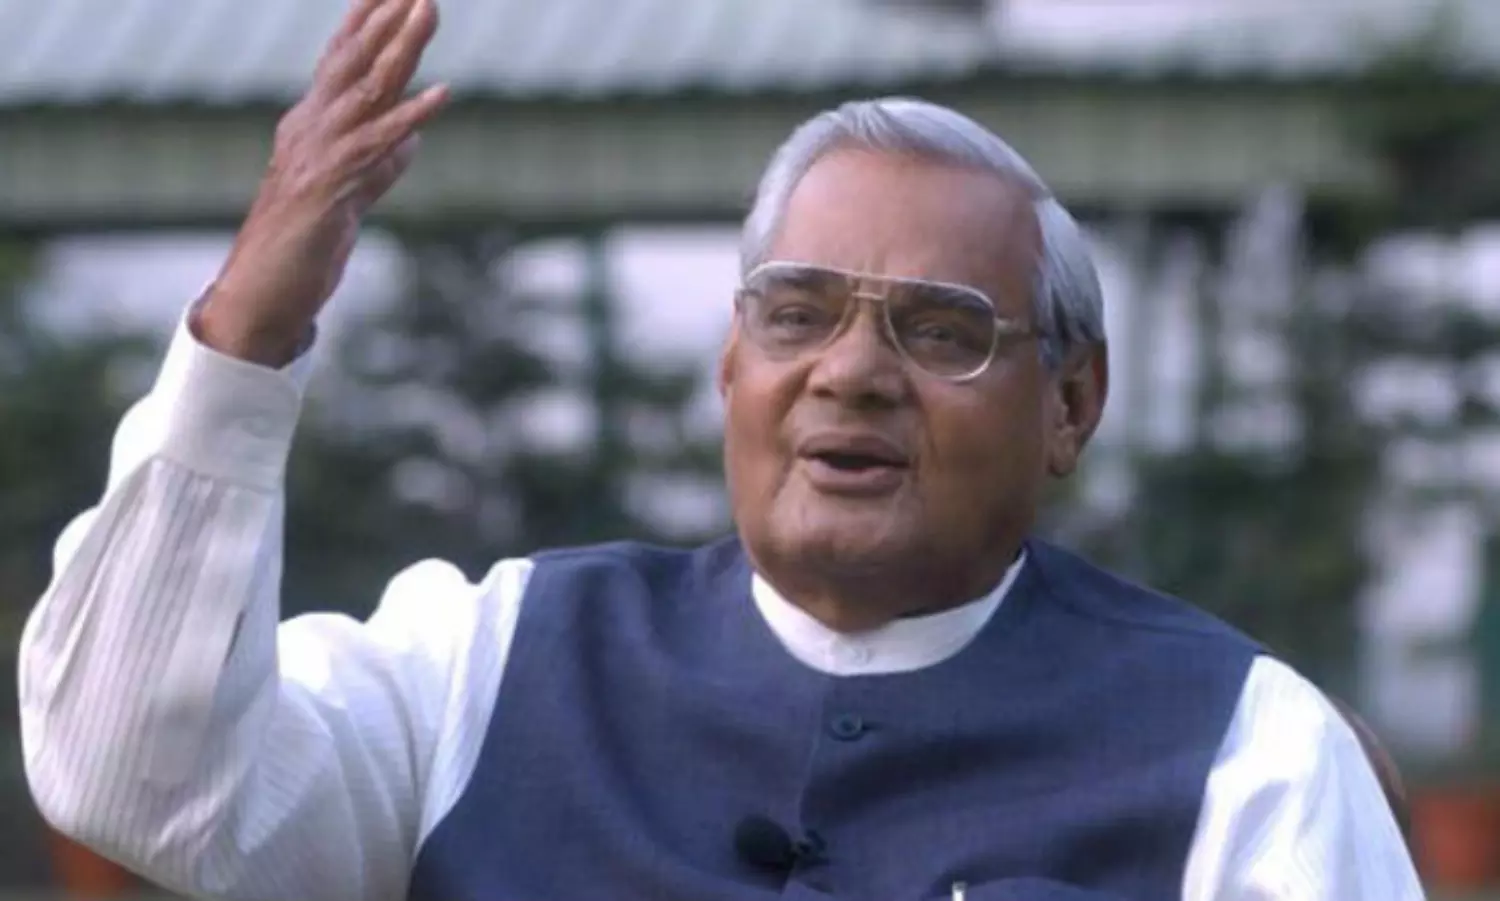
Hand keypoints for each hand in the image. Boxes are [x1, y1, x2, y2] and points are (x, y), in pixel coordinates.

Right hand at [198, 0, 448, 365]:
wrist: (261, 295)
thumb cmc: (301, 248)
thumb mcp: (350, 197)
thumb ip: (380, 165)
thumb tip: (412, 140)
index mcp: (310, 126)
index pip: (340, 63)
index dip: (366, 24)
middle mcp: (310, 129)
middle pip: (354, 62)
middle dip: (387, 20)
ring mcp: (318, 155)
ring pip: (366, 89)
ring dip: (401, 49)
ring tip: (427, 11)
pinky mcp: (330, 187)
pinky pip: (377, 144)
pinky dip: (410, 117)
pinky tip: (441, 94)